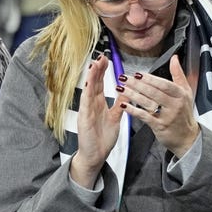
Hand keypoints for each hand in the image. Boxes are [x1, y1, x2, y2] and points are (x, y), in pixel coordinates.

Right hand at [69, 54, 123, 187]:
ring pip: (89, 90)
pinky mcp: (84, 118)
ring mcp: (86, 111)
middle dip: (97, 70)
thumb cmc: (102, 139)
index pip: (100, 84)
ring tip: (94, 64)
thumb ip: (119, 105)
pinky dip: (87, 92)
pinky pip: (86, 103)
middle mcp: (91, 105)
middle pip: (94, 84)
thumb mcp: (115, 118)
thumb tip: (127, 93)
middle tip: (101, 56)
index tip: (106, 60)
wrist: (95, 155)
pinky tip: (89, 83)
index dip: (103, 72)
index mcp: (98, 105)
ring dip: (91, 77)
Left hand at [116, 55, 200, 156]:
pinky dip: (133, 110)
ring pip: (148, 103)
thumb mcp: (186, 92)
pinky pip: (144, 116)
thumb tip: (174, 58)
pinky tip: (123, 105)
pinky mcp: (159, 126)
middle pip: (154, 92)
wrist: (187, 136)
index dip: (149, 78)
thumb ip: (178, 74)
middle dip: (137, 84)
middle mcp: (175, 104)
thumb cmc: (184, 112)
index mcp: (181, 94)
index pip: (163, 84)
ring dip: (132, 95)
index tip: (137, 73)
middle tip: (123, 78)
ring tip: (120, 88)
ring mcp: (167, 116)